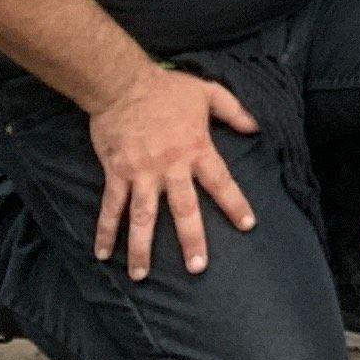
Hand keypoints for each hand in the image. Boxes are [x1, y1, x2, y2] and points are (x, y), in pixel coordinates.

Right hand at [87, 62, 257, 279]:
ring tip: (141, 276)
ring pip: (143, 218)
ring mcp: (142, 174)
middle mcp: (171, 167)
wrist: (123, 84)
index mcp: (196, 149)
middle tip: (197, 268)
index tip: (247, 226)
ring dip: (142, 248)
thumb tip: (257, 126)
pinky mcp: (117, 174)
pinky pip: (111, 208)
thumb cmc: (167, 88)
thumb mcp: (208, 92)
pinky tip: (102, 254)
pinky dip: (105, 231)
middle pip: (184, 210)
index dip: (235, 204)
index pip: (221, 181)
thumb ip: (233, 110)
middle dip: (191, 240)